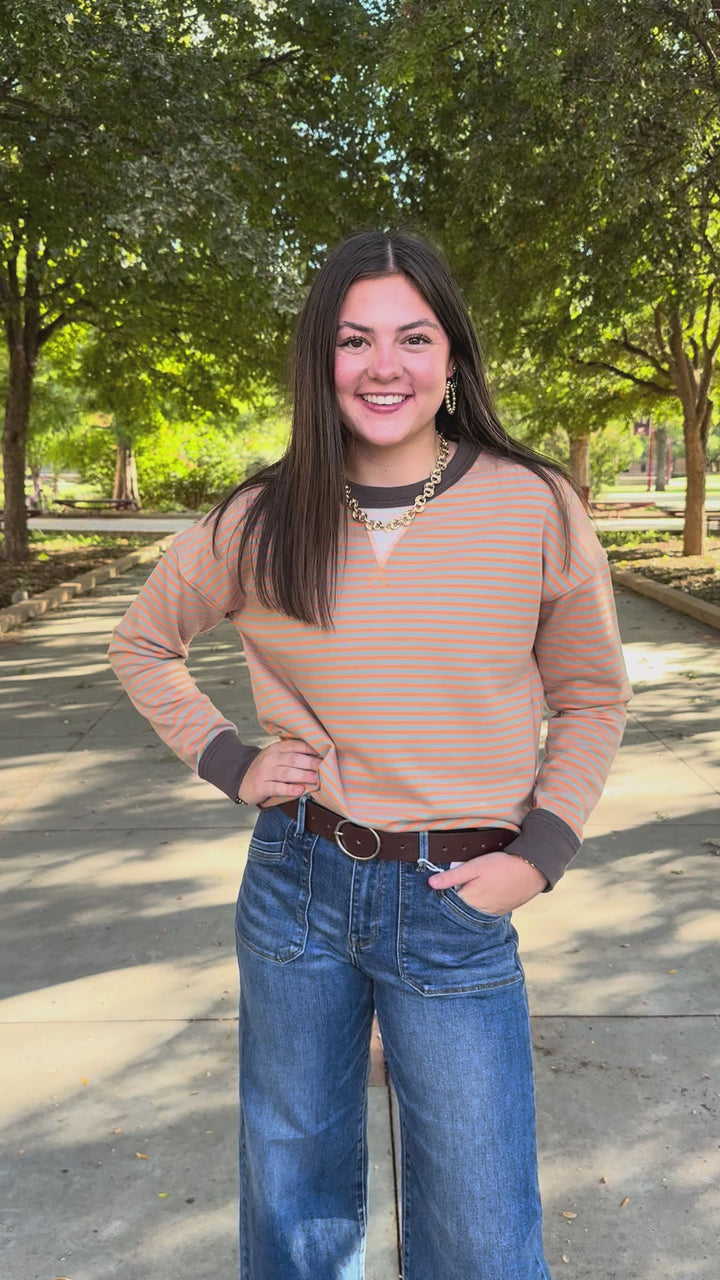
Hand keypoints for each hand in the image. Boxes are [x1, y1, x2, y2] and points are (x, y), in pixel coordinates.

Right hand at [238, 737, 322, 808]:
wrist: (241, 780)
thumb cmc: (264, 769)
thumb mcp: (274, 757)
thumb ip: (291, 755)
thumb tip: (316, 757)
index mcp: (275, 748)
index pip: (295, 745)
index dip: (310, 749)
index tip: (324, 753)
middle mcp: (270, 759)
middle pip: (293, 759)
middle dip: (310, 763)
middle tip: (324, 768)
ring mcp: (264, 772)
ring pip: (287, 773)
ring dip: (303, 776)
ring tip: (315, 779)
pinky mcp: (261, 786)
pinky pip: (278, 787)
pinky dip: (290, 789)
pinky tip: (300, 790)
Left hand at [427, 851, 547, 914]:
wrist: (532, 870)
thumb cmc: (502, 866)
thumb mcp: (474, 866)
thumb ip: (452, 876)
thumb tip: (431, 883)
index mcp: (469, 901)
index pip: (446, 903)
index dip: (441, 894)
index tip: (437, 886)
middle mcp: (479, 911)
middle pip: (458, 909)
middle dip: (453, 900)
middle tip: (452, 885)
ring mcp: (491, 913)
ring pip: (471, 911)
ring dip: (466, 903)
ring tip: (469, 888)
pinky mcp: (501, 911)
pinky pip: (483, 911)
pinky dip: (479, 904)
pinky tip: (481, 892)